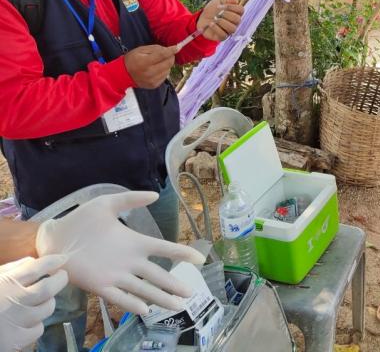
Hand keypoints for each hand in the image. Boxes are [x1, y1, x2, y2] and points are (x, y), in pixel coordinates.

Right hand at [0, 255, 68, 350]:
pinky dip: (36, 324)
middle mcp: (15, 300)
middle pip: (49, 288)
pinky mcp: (17, 340)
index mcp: (6, 283)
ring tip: (41, 301)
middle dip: (60, 280)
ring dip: (47, 303)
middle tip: (62, 276)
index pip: (36, 267)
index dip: (53, 261)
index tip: (63, 258)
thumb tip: (31, 261)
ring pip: (47, 308)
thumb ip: (9, 270)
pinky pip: (38, 329)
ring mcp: (18, 321)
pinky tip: (28, 322)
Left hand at [35, 191, 205, 315]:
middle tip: (191, 292)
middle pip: (158, 274)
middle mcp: (130, 261)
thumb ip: (130, 199)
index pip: (163, 249)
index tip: (199, 259)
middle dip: (174, 284)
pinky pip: (119, 297)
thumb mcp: (107, 204)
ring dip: (159, 298)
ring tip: (176, 307)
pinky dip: (132, 303)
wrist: (56, 238)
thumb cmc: (81, 220)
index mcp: (135, 242)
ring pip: (143, 289)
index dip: (181, 254)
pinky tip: (145, 310)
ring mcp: (116, 275)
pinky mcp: (100, 285)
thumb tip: (155, 195)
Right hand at [124, 45, 176, 88]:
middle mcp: (150, 73)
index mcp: (145, 62)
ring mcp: (153, 80)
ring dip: (167, 64)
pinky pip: (165, 76)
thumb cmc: (132, 59)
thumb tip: (169, 49)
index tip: (178, 47)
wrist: (123, 75)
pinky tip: (156, 69)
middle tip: (167, 54)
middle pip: (168, 63)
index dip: (171, 51)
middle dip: (170, 56)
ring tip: (158, 62)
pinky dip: (164, 71)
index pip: (162, 55)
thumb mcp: (141, 50)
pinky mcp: (154, 85)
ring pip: (168, 69)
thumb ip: (155, 49)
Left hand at [197, 0, 244, 41]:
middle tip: (218, 13)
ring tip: (214, 19)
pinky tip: (211, 24)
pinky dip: (216, 28)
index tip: (220, 5)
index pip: (241, 10)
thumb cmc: (211, 11)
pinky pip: (224, 35)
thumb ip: (227, 1)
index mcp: (235, 13)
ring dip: (222, 22)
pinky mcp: (222, 37)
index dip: (232, 7)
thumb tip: (236, 0)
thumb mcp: (217, 2)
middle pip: (237, 19)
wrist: (200, 19)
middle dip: (227, 14)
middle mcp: (234, 23)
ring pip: (232, 28)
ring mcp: (229, 30)